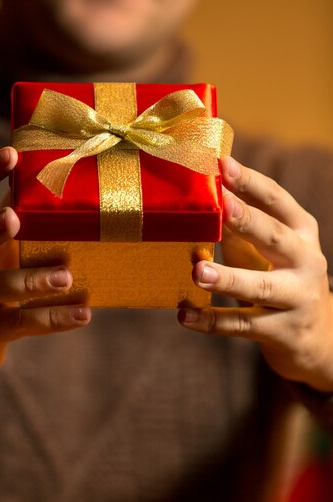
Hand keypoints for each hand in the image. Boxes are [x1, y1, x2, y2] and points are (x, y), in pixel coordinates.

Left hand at [178, 156, 332, 392]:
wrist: (317, 337)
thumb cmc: (281, 279)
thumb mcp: (270, 249)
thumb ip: (242, 225)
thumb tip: (199, 196)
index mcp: (301, 232)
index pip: (277, 200)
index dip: (250, 182)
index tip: (224, 164)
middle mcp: (306, 261)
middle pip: (274, 236)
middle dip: (247, 220)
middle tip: (221, 207)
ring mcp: (297, 298)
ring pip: (259, 286)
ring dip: (227, 278)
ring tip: (198, 271)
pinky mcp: (281, 331)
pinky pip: (241, 324)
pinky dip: (210, 321)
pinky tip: (184, 315)